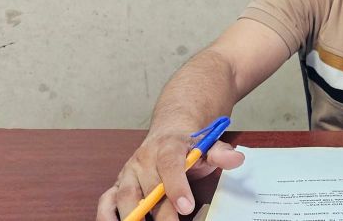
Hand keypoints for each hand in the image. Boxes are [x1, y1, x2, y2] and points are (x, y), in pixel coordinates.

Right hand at [95, 131, 244, 220]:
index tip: (186, 207)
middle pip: (149, 187)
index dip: (177, 186)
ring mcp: (128, 172)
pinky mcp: (119, 184)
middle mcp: (144, 158)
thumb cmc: (189, 145)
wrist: (170, 131)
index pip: (170, 164)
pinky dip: (107, 216)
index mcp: (168, 146)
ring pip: (124, 195)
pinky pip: (107, 201)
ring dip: (132, 216)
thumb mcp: (209, 145)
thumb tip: (236, 159)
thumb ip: (221, 153)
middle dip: (160, 212)